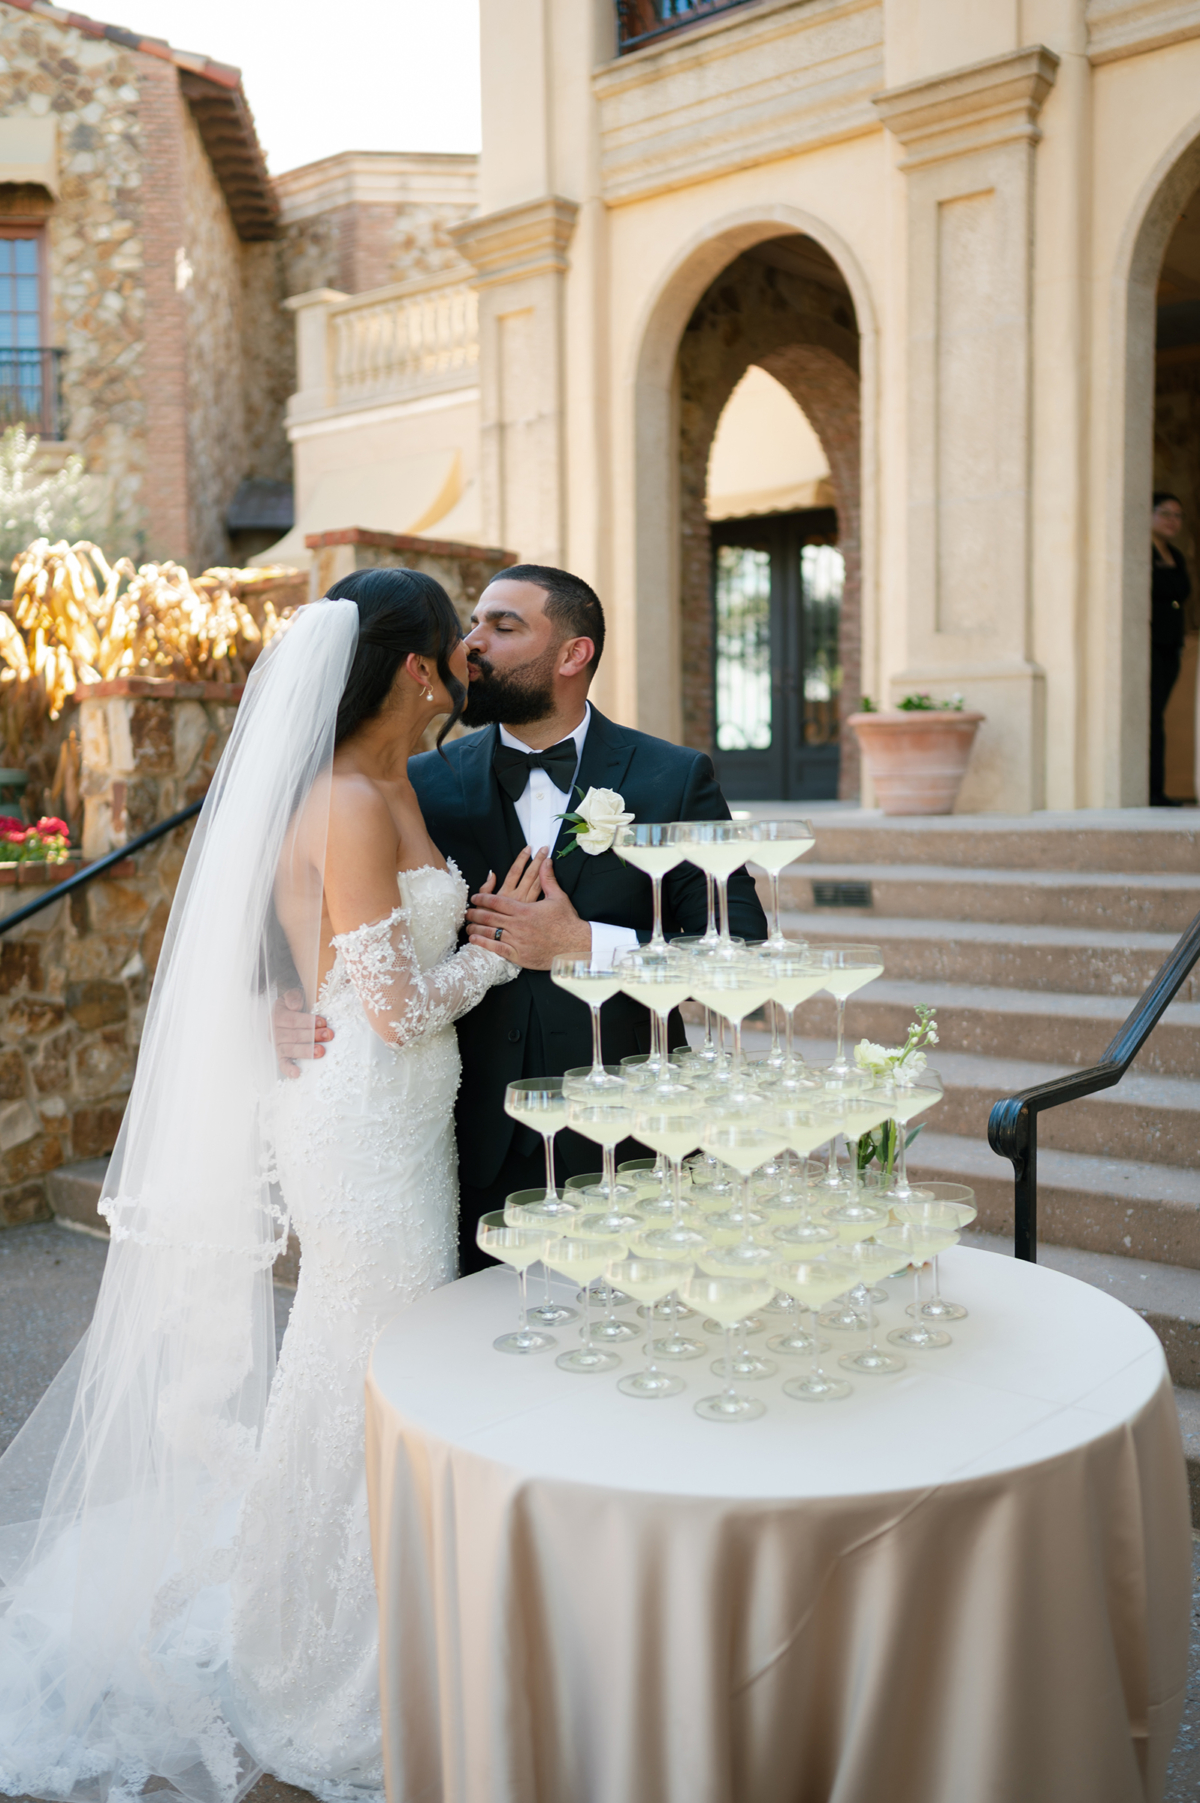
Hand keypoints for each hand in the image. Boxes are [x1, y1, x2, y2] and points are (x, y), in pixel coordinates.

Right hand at [273, 988, 333, 1078]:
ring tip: (321, 1051)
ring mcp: (278, 1045)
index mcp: (277, 1015)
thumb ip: (293, 996)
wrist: (291, 1009)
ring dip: (306, 1051)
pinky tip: (297, 1073)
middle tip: (329, 1035)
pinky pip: (282, 1063)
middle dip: (312, 1036)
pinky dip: (288, 1069)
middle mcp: (275, 1031)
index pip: (291, 1020)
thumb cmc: (295, 1003)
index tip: (323, 1021)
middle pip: (293, 1035)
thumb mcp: (293, 994)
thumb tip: (295, 1006)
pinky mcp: (281, 1055)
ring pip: (290, 1049)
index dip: (307, 1021)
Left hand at [466, 851, 590, 968]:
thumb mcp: (557, 897)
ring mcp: (517, 941)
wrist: (575, 946)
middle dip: (475, 913)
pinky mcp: (519, 955)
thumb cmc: (567, 922)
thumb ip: (548, 879)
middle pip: (490, 916)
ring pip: (490, 932)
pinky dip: (483, 943)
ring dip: (477, 927)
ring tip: (467, 925)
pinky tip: (475, 939)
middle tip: (466, 911)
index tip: (474, 898)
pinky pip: (496, 949)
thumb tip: (546, 861)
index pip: (497, 901)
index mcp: (525, 909)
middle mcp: (518, 925)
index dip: (483, 898)